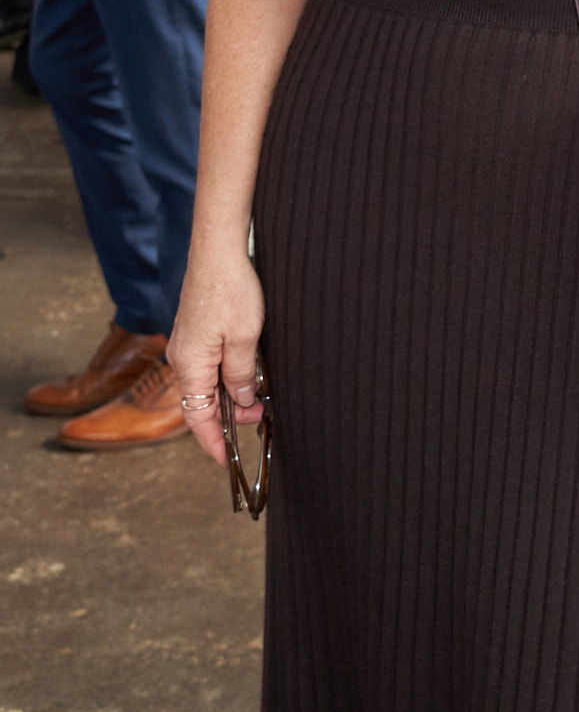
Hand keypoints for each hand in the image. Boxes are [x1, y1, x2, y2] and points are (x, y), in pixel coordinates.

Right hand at [168, 246, 265, 467]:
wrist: (218, 250)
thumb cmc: (231, 289)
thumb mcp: (245, 339)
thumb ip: (242, 376)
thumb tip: (243, 403)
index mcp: (190, 365)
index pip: (197, 418)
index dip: (213, 443)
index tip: (227, 461)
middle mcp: (183, 358)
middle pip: (202, 403)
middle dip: (230, 419)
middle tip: (263, 420)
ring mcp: (188, 344)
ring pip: (207, 385)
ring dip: (232, 397)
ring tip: (262, 400)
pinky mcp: (196, 332)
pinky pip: (208, 366)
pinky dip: (227, 378)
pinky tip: (248, 376)